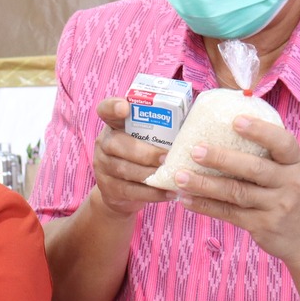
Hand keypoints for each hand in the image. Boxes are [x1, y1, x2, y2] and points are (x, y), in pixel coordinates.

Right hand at [87, 98, 174, 219]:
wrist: (120, 191)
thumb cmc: (142, 155)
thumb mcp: (145, 138)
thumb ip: (161, 127)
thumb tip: (197, 117)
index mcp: (114, 125)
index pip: (106, 109)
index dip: (113, 107)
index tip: (125, 108)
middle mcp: (104, 143)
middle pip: (116, 144)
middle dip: (144, 152)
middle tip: (167, 158)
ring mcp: (103, 166)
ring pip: (124, 169)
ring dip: (150, 174)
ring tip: (172, 176)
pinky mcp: (109, 188)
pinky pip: (130, 191)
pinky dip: (152, 193)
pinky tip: (170, 193)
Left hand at [171, 116, 299, 265]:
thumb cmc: (293, 195)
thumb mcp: (292, 172)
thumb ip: (269, 155)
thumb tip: (226, 128)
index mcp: (297, 164)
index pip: (283, 143)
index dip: (260, 131)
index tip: (236, 121)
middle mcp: (290, 184)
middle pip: (254, 169)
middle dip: (222, 158)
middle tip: (195, 150)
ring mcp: (276, 207)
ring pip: (236, 193)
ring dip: (204, 184)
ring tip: (179, 176)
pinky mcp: (261, 226)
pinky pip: (228, 213)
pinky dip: (205, 205)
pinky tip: (186, 198)